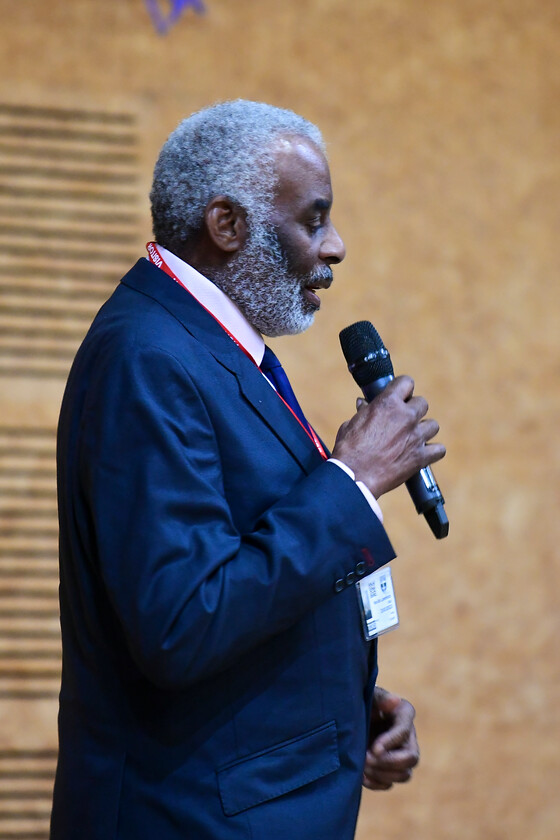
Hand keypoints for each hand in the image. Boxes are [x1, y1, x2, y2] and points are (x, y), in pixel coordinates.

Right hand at [331, 375, 444, 497]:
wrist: (354, 477)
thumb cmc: (349, 450)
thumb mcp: (352, 424)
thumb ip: (363, 412)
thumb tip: (363, 404)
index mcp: (388, 403)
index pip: (406, 382)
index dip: (403, 388)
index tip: (400, 395)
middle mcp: (406, 417)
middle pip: (422, 403)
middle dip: (413, 410)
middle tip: (402, 420)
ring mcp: (416, 437)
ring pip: (433, 425)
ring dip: (424, 429)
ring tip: (412, 437)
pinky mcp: (420, 457)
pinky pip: (439, 449)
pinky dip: (433, 451)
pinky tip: (423, 452)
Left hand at [363, 687, 419, 790]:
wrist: (349, 714)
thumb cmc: (360, 699)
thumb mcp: (369, 695)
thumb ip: (381, 697)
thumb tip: (395, 701)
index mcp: (404, 714)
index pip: (403, 732)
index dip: (390, 742)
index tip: (374, 749)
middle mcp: (407, 737)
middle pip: (411, 758)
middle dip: (389, 762)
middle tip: (367, 758)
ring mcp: (400, 755)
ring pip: (404, 775)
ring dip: (382, 774)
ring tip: (362, 766)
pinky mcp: (389, 769)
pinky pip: (389, 785)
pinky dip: (376, 783)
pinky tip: (362, 776)